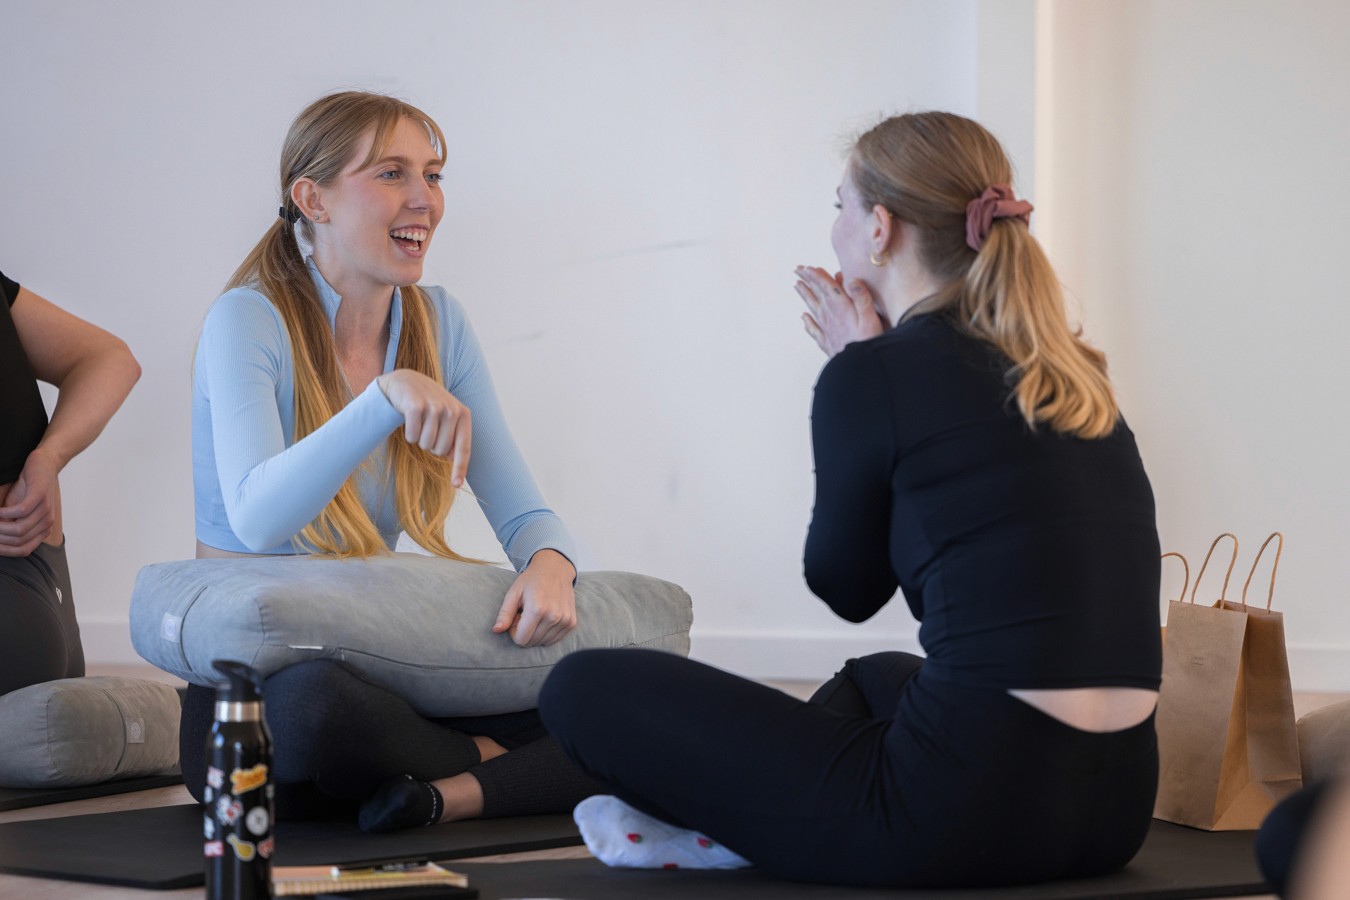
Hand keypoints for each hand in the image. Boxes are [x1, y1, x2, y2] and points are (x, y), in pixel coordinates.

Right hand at [0, 448, 59, 556]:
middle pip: (18, 541)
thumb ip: (9, 525)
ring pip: (19, 529)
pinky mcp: (40, 496)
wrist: (42, 466)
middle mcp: (46, 522)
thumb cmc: (26, 490)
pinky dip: (4, 513)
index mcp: (42, 529)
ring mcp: (45, 510)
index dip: (3, 550)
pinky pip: (20, 511)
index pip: (23, 550)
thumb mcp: (15, 512)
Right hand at [376, 369, 471, 485]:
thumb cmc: (428, 403)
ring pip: (425, 444)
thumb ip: (453, 435)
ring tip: (418, 423)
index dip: (459, 468)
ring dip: (418, 439)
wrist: (405, 381)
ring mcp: (434, 407)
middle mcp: (451, 410)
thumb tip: (452, 458)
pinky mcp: (416, 406)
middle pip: (440, 450)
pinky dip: (408, 434)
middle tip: (426, 429)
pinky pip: (412, 436)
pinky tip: (408, 420)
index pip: (463, 448)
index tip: (456, 485)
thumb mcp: (446, 416)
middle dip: (430, 446)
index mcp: (463, 414)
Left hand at [492, 549, 577, 646]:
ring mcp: (565, 620)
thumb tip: (496, 631)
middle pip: (532, 642)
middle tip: (525, 615)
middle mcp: (553, 616)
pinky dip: (546, 633)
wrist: (555, 569)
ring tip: (535, 615)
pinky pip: (554, 640)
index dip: (514, 632)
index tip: (516, 618)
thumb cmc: (531, 580)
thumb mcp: (514, 593)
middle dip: (524, 632)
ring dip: (535, 633)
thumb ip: (504, 614)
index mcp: (537, 609)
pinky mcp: (571, 622)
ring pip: (543, 643)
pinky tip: (545, 618)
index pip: (521, 639)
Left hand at [795, 266, 885, 356]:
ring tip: (797, 286)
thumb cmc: (868, 342)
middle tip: (797, 270)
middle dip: (807, 281)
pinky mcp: (826, 342)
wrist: (858, 368)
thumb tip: (851, 279)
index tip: (807, 267)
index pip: (826, 287)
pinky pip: (813, 329)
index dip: (816, 276)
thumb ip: (861, 297)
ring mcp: (826, 329)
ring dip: (805, 295)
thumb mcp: (870, 317)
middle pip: (816, 294)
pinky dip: (807, 321)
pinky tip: (803, 317)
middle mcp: (830, 316)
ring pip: (813, 308)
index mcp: (841, 308)